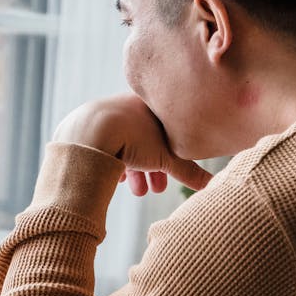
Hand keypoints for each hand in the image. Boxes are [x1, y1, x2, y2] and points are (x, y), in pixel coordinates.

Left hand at [52, 94, 211, 194]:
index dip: (171, 156)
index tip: (171, 175)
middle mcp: (125, 104)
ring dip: (134, 169)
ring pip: (123, 144)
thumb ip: (188, 171)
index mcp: (147, 104)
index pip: (165, 132)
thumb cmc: (132, 138)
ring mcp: (102, 114)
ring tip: (136, 191)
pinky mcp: (84, 128)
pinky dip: (112, 163)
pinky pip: (103, 146)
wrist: (89, 134)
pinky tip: (116, 179)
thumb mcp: (166, 158)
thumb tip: (212, 185)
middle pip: (144, 140)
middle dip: (152, 167)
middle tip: (155, 189)